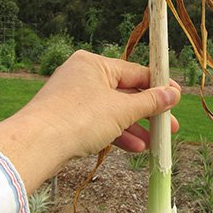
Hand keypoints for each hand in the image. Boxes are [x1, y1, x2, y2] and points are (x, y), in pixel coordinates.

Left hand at [25, 49, 180, 155]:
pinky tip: (135, 147)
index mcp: (94, 64)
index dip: (158, 86)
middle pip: (125, 93)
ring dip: (136, 127)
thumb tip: (173, 94)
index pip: (135, 71)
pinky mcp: (68, 119)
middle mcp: (83, 76)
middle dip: (149, 113)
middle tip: (170, 127)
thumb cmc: (78, 118)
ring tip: (155, 143)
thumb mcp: (122, 109)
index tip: (176, 97)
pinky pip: (99, 123)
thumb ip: (150, 102)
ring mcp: (74, 98)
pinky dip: (117, 134)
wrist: (36, 145)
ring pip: (113, 111)